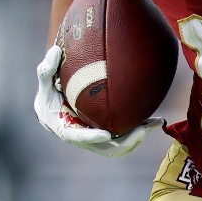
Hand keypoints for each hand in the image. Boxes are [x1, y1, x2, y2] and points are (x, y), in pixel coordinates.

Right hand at [35, 45, 162, 157]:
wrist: (55, 105)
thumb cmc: (49, 92)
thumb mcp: (45, 81)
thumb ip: (47, 69)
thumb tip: (55, 51)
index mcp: (65, 127)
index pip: (77, 137)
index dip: (91, 138)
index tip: (106, 135)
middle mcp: (83, 138)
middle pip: (105, 149)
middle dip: (125, 143)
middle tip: (142, 131)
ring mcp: (96, 139)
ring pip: (119, 147)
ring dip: (137, 139)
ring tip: (154, 124)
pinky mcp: (108, 135)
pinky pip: (125, 138)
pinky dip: (140, 131)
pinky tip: (156, 121)